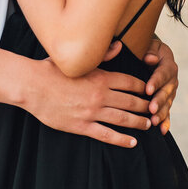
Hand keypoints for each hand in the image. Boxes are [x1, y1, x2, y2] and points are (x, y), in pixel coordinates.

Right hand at [22, 50, 151, 147]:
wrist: (32, 86)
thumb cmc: (51, 70)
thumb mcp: (77, 60)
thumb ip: (102, 55)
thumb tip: (120, 46)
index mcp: (100, 77)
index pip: (129, 82)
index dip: (142, 87)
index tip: (150, 90)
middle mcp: (100, 95)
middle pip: (131, 101)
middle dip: (146, 106)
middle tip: (155, 109)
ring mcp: (92, 112)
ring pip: (123, 119)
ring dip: (138, 122)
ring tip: (149, 125)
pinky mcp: (82, 125)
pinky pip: (106, 134)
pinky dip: (121, 139)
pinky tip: (132, 142)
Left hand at [143, 36, 178, 134]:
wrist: (152, 54)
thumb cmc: (147, 48)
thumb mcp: (149, 44)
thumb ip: (150, 50)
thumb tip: (150, 59)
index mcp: (168, 64)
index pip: (163, 73)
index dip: (156, 81)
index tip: (147, 89)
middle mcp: (172, 79)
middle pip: (166, 91)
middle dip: (159, 101)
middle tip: (151, 109)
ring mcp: (170, 92)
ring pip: (167, 103)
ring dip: (161, 113)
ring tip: (154, 121)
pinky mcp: (167, 101)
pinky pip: (168, 112)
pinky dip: (166, 122)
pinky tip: (162, 131)